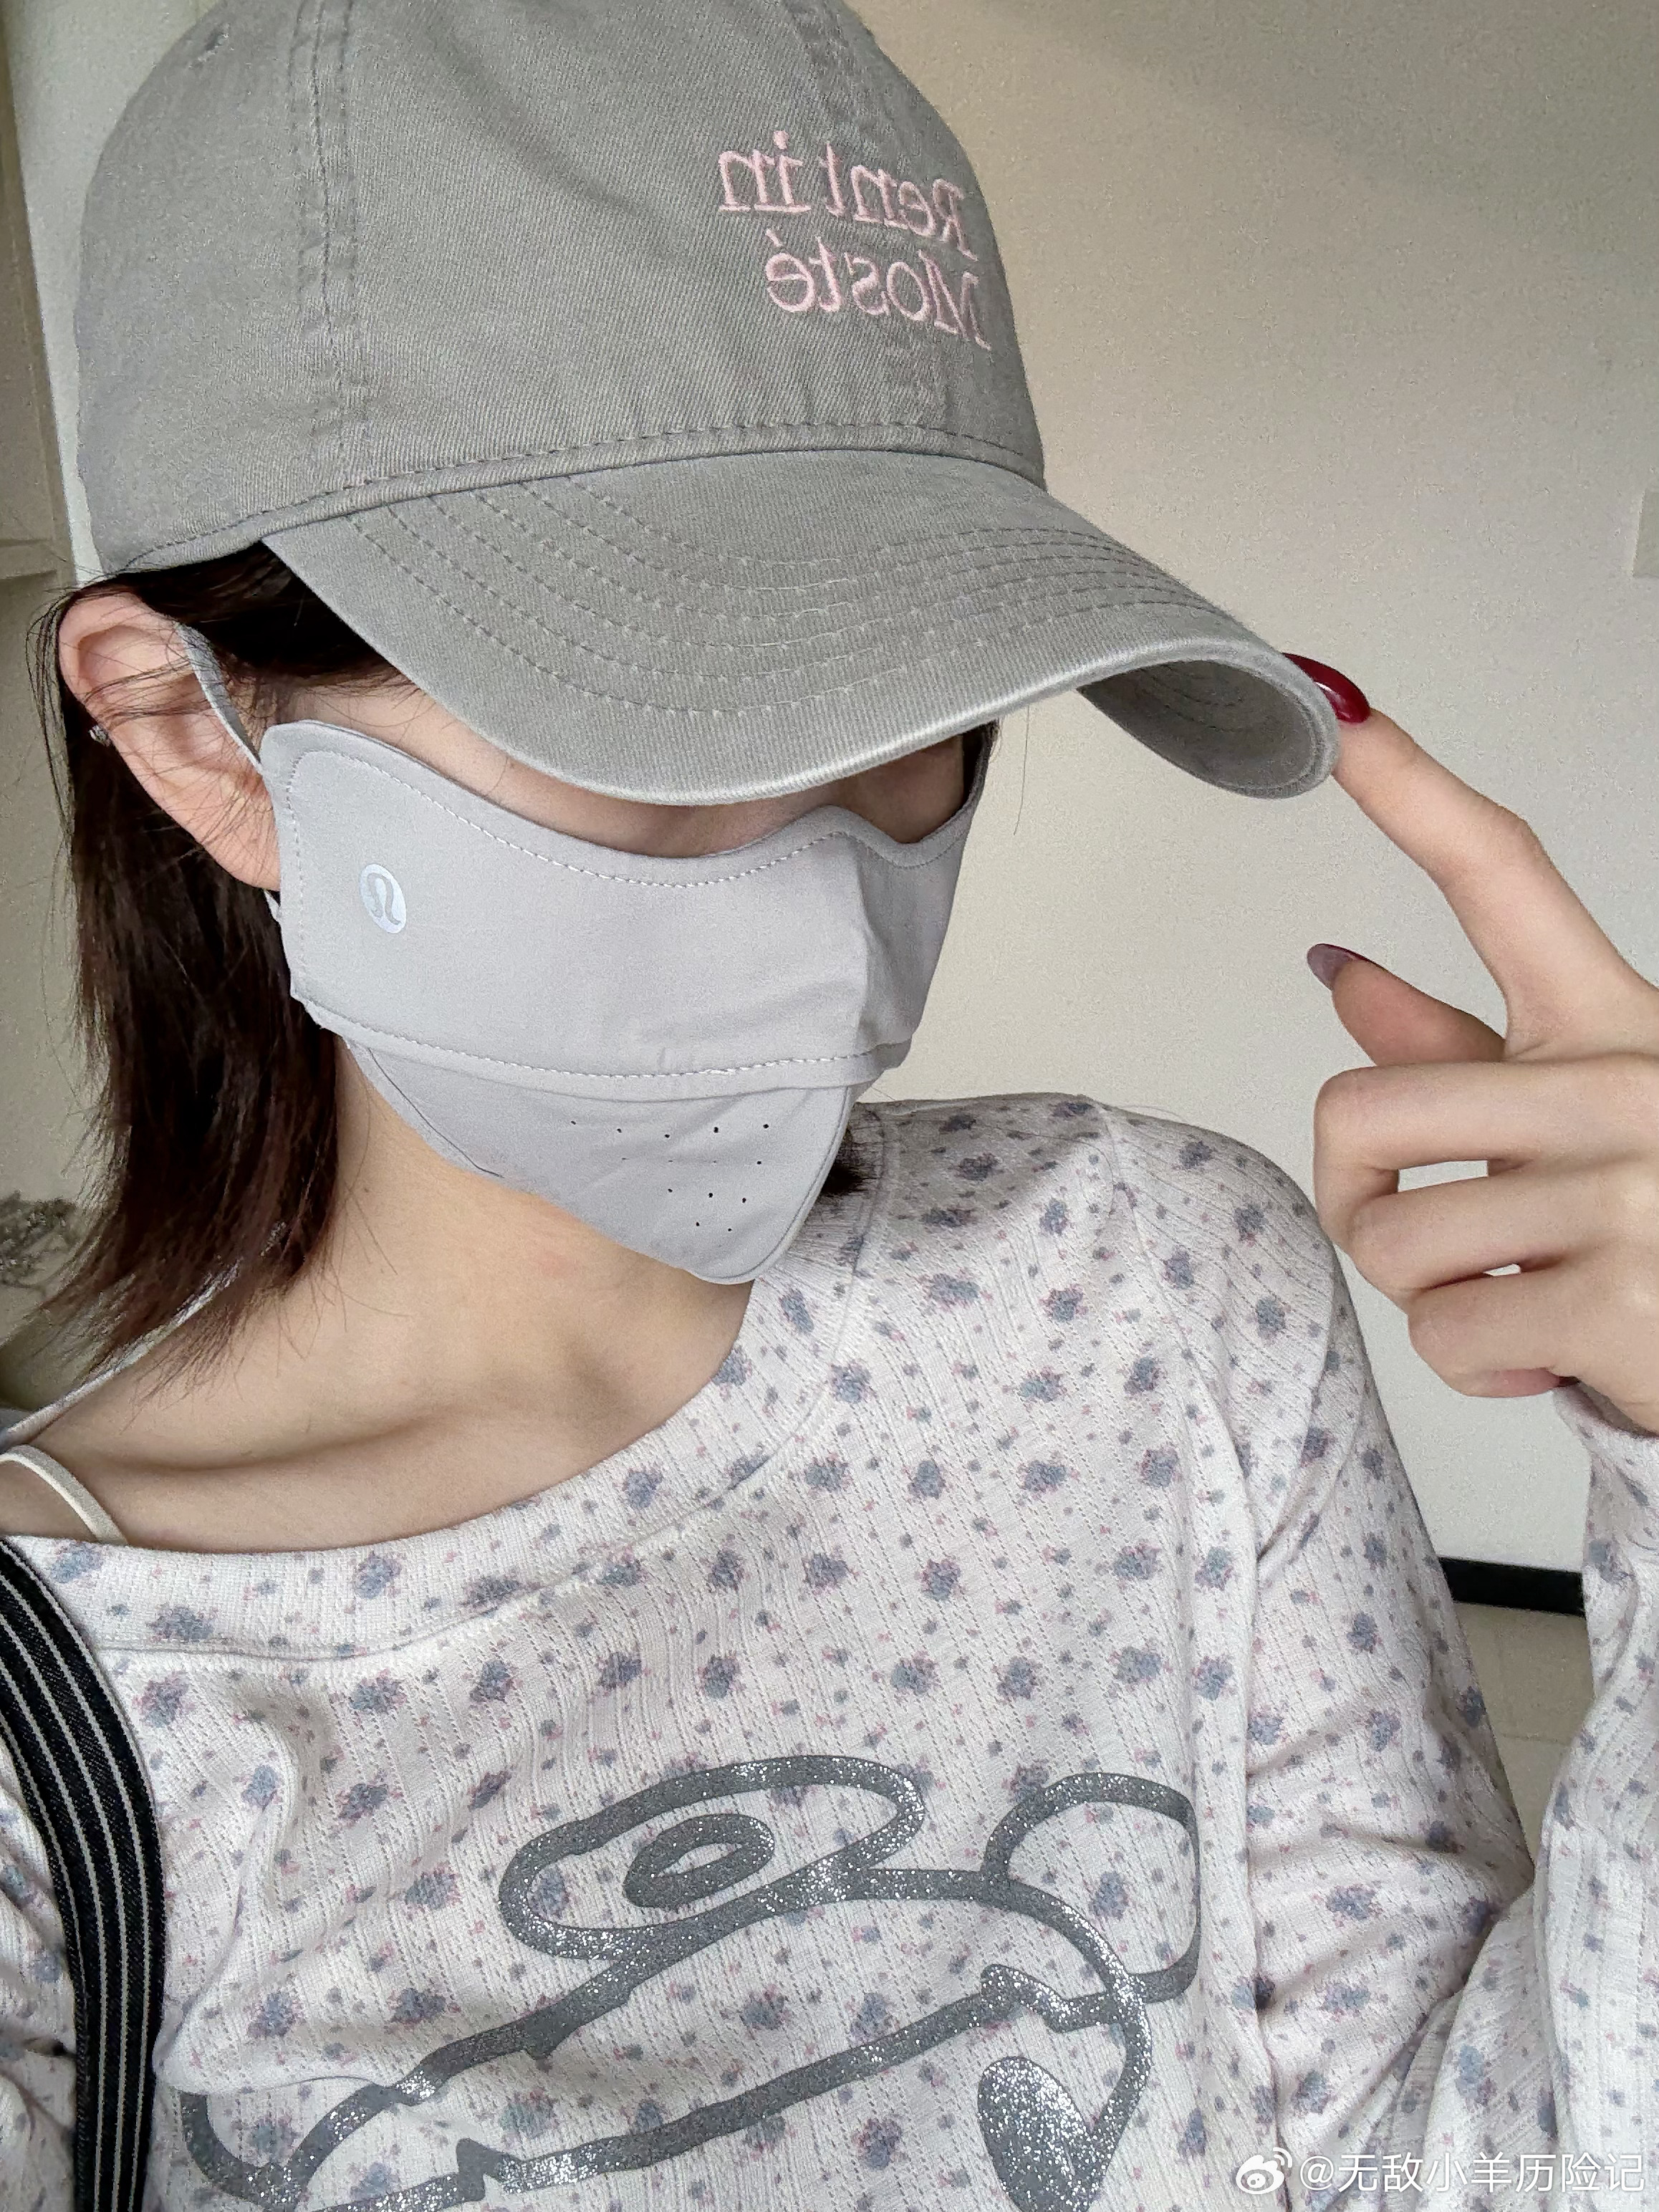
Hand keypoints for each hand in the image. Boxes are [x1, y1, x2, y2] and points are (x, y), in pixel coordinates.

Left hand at [1292, 664, 1658, 1436]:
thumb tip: (1342, 973)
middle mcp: (1626, 1085)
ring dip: (1428, 1293)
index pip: (1504, 879)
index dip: (1412, 791)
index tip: (1340, 714)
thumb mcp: (1581, 1127)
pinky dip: (1475, 1363)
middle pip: (1361, 1107)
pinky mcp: (1619, 1296)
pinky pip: (1444, 1330)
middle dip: (1359, 1198)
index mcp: (1613, 1027)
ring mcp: (1630, 1189)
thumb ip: (1460, 1056)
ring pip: (1392, 1237)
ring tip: (1519, 1296)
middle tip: (1431, 1240)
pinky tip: (1549, 1352)